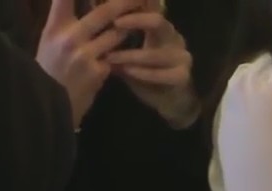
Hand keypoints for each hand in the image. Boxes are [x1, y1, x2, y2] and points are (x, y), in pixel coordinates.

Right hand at [37, 0, 141, 125]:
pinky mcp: (100, 71)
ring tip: (142, 17)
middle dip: (125, 2)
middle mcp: (70, 37)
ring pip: (118, 33)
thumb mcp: (50, 40)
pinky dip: (127, 53)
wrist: (51, 102)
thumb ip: (66, 22)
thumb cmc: (51, 68)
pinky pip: (120, 56)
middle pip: (104, 12)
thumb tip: (79, 4)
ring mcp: (86, 54)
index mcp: (55, 27)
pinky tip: (135, 52)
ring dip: (129, 26)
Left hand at [105, 1, 199, 127]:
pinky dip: (143, 73)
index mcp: (161, 29)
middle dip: (136, 20)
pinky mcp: (182, 76)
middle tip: (114, 23)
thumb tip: (89, 20)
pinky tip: (127, 71)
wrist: (168, 100)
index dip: (134, 4)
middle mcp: (174, 38)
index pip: (151, 8)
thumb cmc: (144, 72)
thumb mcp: (128, 52)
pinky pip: (162, 73)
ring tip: (110, 57)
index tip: (112, 5)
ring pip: (156, 53)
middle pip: (158, 21)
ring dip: (131, 55)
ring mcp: (181, 57)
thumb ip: (115, 38)